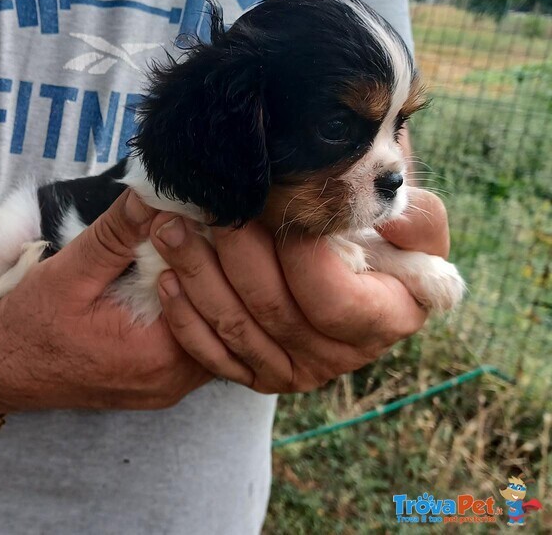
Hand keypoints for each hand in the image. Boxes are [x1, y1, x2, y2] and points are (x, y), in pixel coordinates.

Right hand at [0, 190, 209, 412]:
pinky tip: (182, 280)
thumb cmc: (30, 324)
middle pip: (222, 318)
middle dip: (217, 269)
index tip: (198, 214)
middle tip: (204, 225)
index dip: (209, 251)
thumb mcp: (70, 271)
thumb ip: (116, 234)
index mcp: (157, 354)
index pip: (212, 296)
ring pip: (215, 334)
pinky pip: (196, 346)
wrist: (1, 369)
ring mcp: (169, 388)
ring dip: (209, 291)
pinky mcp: (161, 385)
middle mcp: (173, 380)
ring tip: (195, 247)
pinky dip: (194, 311)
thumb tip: (153, 195)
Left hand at [149, 190, 446, 393]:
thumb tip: (389, 218)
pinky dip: (186, 318)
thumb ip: (412, 218)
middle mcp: (344, 354)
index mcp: (389, 318)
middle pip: (276, 312)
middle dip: (235, 255)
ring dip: (197, 277)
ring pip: (238, 330)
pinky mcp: (259, 372)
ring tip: (170, 230)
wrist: (348, 258)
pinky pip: (214, 357)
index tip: (271, 205)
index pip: (333, 300)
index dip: (298, 256)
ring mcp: (298, 369)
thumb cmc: (379, 229)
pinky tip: (166, 278)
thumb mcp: (410, 215)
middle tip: (206, 207)